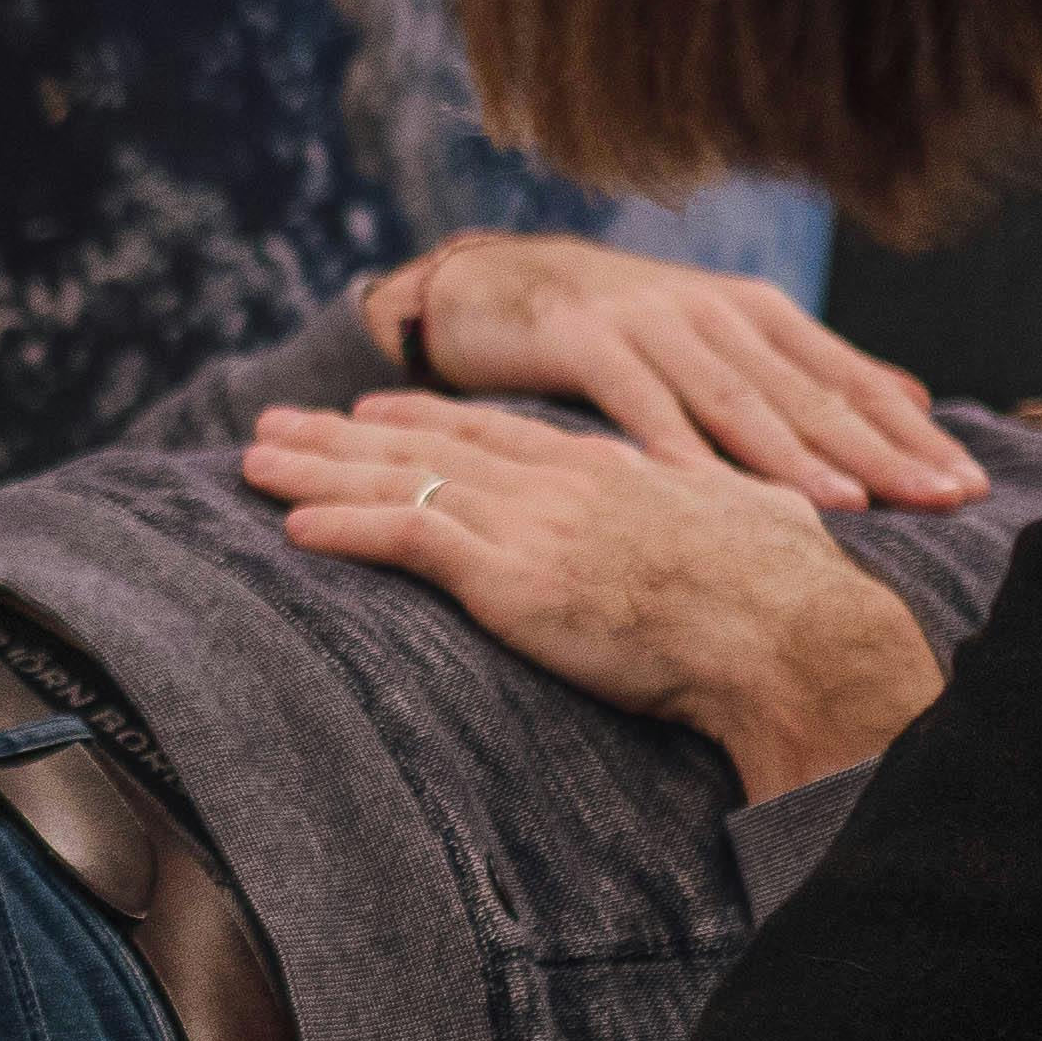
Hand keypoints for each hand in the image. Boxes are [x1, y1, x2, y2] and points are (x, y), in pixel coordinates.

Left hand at [246, 394, 946, 800]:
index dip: (424, 421)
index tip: (371, 411)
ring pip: (399, 485)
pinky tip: (292, 530)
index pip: (495, 433)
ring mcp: (529, 526)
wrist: (787, 629)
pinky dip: (345, 531)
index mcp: (609, 470)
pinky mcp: (511, 577)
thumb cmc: (789, 591)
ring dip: (316, 474)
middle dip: (339, 436)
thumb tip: (761, 513)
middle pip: (425, 448)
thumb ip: (732, 508)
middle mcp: (556, 485)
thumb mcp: (758, 523)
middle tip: (273, 424)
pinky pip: (407, 541)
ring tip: (252, 462)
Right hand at [360, 234, 981, 508]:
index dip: (911, 435)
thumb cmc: (614, 331)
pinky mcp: (583, 341)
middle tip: (944, 499)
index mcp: (757, 316)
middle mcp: (716, 313)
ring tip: (848, 501)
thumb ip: (807, 372)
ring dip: (793, 454)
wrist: (488, 287)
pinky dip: (675, 448)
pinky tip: (706, 492)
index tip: (969, 487)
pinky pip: (638, 405)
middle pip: (811, 394)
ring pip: (737, 400)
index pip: (851, 383)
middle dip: (883, 450)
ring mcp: (652, 324)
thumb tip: (913, 399)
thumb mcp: (720, 341)